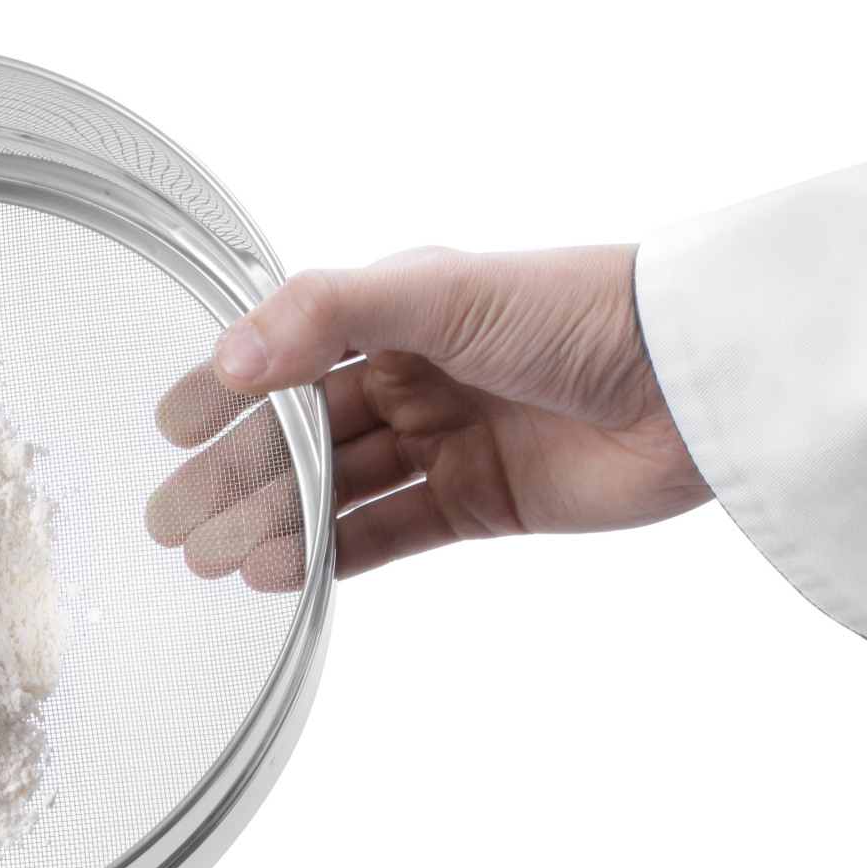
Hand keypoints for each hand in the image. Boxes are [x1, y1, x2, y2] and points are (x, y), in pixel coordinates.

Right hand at [144, 245, 711, 589]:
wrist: (697, 382)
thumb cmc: (579, 309)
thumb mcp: (441, 293)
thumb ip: (326, 315)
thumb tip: (229, 358)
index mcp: (399, 312)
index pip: (288, 354)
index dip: (226, 391)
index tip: (169, 429)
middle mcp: (415, 375)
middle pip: (302, 435)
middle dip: (235, 476)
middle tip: (170, 522)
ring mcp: (445, 442)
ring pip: (336, 492)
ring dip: (273, 524)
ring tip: (210, 558)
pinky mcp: (479, 503)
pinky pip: (389, 534)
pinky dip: (334, 557)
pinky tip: (282, 575)